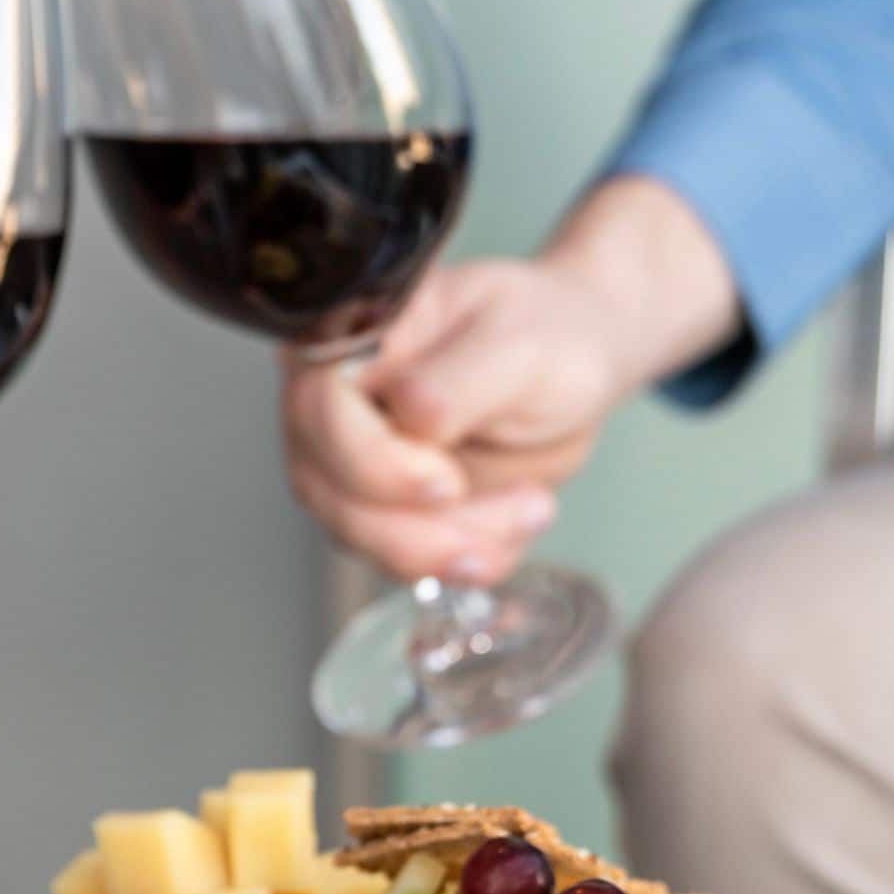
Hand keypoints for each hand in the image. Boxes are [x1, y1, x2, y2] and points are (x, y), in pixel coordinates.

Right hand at [281, 176, 736, 585]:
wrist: (574, 373)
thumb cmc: (545, 336)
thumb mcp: (519, 347)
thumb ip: (456, 381)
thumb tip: (405, 413)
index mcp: (352, 336)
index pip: (318, 410)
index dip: (374, 463)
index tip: (448, 481)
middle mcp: (333, 400)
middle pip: (326, 489)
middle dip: (422, 526)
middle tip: (523, 504)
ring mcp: (348, 459)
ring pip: (359, 535)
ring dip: (453, 545)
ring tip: (534, 508)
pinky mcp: (377, 506)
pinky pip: (398, 557)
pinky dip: (463, 557)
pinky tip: (514, 522)